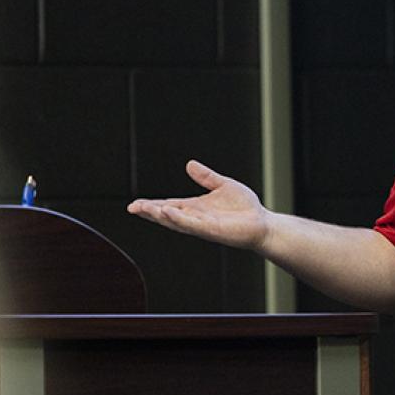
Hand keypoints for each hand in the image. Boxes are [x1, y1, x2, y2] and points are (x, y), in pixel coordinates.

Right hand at [126, 159, 269, 250]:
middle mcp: (195, 218)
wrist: (262, 223)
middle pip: (167, 215)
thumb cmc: (245, 208)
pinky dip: (178, 218)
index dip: (152, 205)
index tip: (135, 204)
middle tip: (132, 208)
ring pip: (175, 221)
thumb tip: (189, 164)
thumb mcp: (223, 185)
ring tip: (144, 209)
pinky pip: (191, 224)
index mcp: (195, 208)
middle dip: (149, 212)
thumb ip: (206, 177)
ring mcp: (202, 225)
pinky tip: (167, 211)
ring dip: (159, 215)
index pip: (168, 205)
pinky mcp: (211, 230)